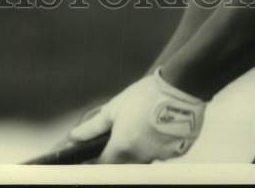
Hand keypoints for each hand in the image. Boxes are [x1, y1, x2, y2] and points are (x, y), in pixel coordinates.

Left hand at [68, 69, 206, 162]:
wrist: (179, 88)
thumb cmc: (146, 95)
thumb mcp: (114, 107)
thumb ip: (93, 127)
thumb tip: (74, 137)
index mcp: (123, 148)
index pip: (103, 166)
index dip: (95, 162)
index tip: (91, 158)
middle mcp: (141, 158)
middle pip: (124, 165)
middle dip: (118, 155)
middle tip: (122, 134)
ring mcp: (160, 157)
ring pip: (144, 159)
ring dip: (140, 148)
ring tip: (143, 125)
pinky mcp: (177, 153)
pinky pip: (163, 153)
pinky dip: (158, 144)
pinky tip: (159, 126)